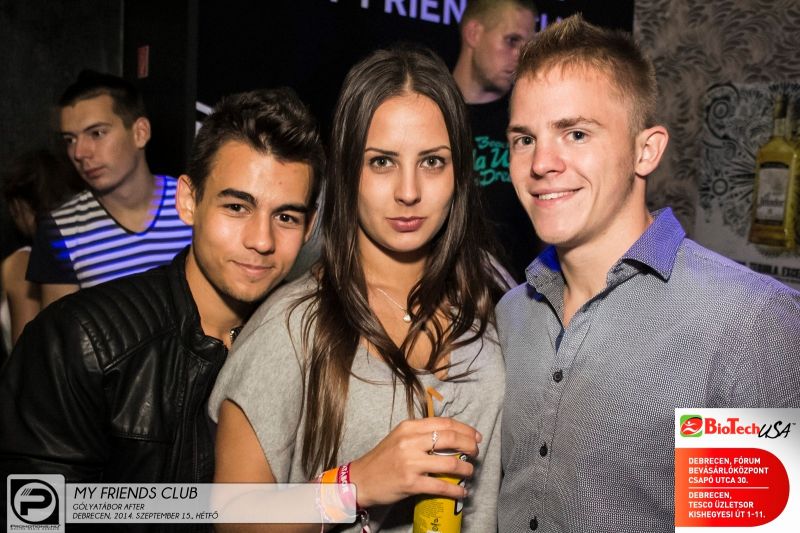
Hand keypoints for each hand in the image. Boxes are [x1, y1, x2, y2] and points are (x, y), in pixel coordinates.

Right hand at [347, 417, 481, 507]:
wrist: (361, 479)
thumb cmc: (383, 459)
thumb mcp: (400, 438)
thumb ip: (421, 434)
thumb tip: (450, 437)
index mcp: (409, 427)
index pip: (444, 423)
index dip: (465, 429)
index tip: (476, 436)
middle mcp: (410, 441)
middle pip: (450, 438)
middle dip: (470, 445)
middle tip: (476, 452)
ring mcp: (410, 462)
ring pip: (450, 462)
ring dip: (466, 469)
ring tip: (470, 472)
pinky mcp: (410, 483)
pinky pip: (441, 486)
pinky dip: (456, 490)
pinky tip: (462, 492)